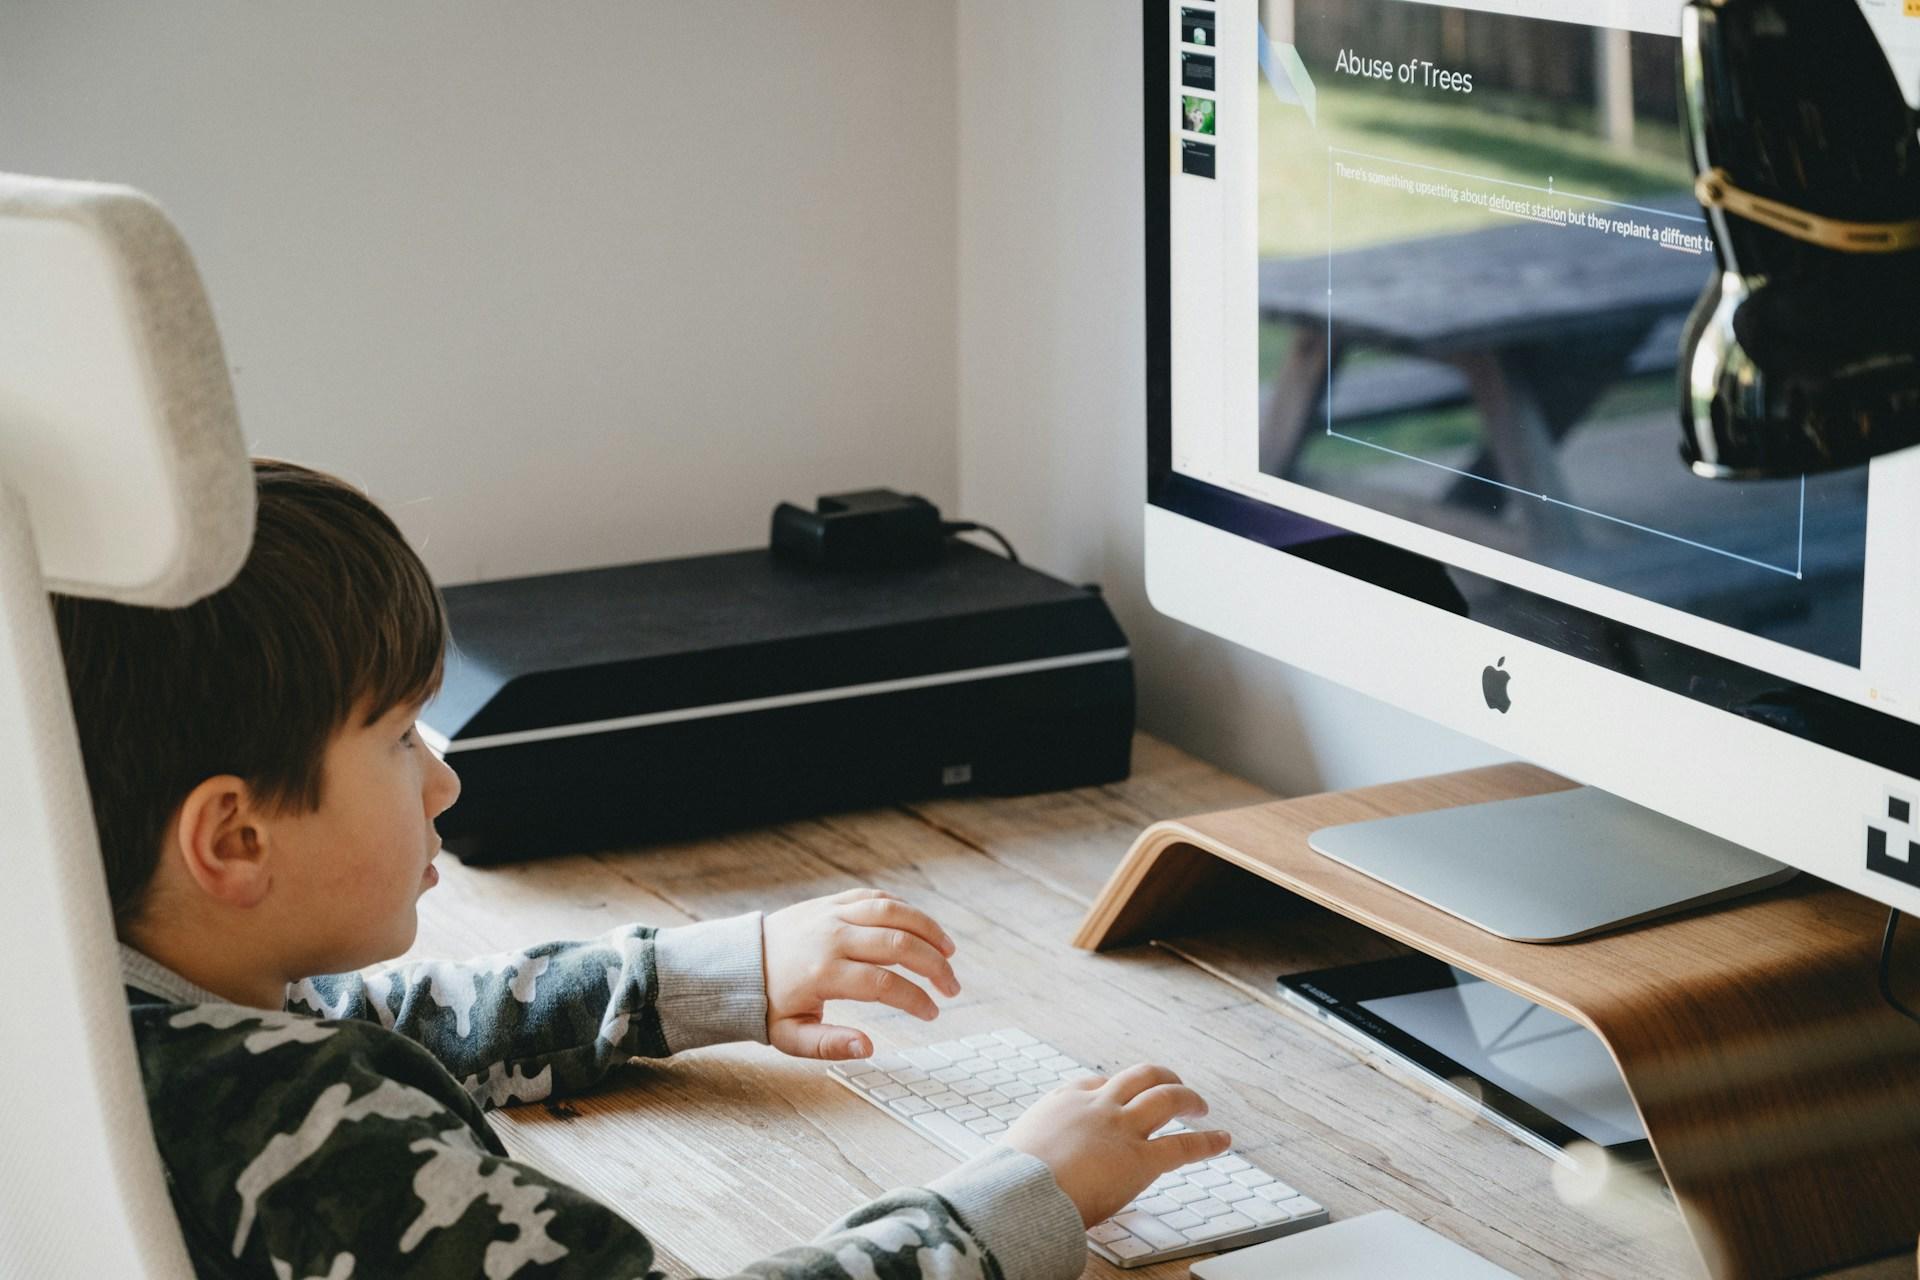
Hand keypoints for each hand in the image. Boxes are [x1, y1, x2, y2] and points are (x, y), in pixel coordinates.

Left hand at [762, 888, 960, 1059]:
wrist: (738, 962)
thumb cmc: (767, 1003)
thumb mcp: (790, 1036)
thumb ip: (829, 1045)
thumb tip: (869, 1048)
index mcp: (823, 972)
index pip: (884, 984)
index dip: (915, 999)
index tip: (932, 1013)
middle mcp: (832, 936)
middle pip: (898, 944)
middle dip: (934, 966)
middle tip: (952, 987)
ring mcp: (833, 913)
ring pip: (893, 912)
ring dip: (928, 930)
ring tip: (949, 952)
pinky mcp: (832, 902)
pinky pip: (876, 897)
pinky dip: (905, 910)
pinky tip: (921, 929)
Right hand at [1003, 1064, 1231, 1226]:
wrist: (1020, 1190)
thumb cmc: (1007, 1180)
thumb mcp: (1013, 1151)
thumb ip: (1026, 1154)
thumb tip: (1010, 1175)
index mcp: (1062, 1103)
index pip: (1094, 1084)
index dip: (1113, 1088)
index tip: (1120, 1093)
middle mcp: (1096, 1106)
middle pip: (1137, 1077)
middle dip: (1159, 1076)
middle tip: (1171, 1083)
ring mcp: (1121, 1128)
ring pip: (1165, 1097)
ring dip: (1187, 1097)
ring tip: (1200, 1104)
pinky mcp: (1141, 1159)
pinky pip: (1183, 1145)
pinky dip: (1206, 1141)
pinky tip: (1222, 1139)